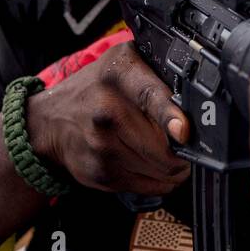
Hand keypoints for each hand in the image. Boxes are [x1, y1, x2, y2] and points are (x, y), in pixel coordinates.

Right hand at [26, 40, 190, 194]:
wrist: (50, 121)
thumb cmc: (97, 89)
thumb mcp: (125, 64)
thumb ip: (159, 74)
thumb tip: (199, 98)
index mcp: (118, 74)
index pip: (149, 96)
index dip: (170, 116)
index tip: (183, 131)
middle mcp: (107, 110)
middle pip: (166, 146)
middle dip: (186, 150)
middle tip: (186, 142)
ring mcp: (102, 146)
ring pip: (163, 171)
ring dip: (176, 167)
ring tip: (166, 151)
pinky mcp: (101, 174)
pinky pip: (151, 186)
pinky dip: (159, 179)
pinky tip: (147, 162)